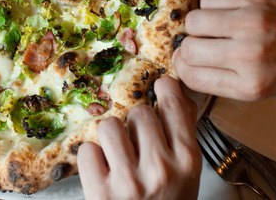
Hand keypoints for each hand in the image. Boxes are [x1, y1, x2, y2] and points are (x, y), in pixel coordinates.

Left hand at [77, 76, 201, 199]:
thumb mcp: (188, 175)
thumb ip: (183, 136)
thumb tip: (174, 94)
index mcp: (186, 161)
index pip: (174, 106)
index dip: (164, 89)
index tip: (159, 86)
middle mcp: (160, 168)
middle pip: (139, 113)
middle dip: (134, 123)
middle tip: (136, 141)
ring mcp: (128, 180)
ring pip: (109, 126)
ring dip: (110, 137)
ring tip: (117, 155)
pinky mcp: (99, 191)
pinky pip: (87, 150)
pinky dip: (91, 159)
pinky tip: (103, 171)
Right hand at [173, 0, 275, 99]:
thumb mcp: (269, 89)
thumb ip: (228, 81)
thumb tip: (188, 65)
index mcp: (251, 86)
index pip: (192, 76)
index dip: (185, 68)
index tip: (189, 62)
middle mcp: (248, 56)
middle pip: (188, 49)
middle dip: (190, 47)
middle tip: (203, 43)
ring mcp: (251, 23)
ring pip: (194, 21)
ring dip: (199, 25)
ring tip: (216, 26)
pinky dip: (213, 6)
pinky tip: (228, 11)